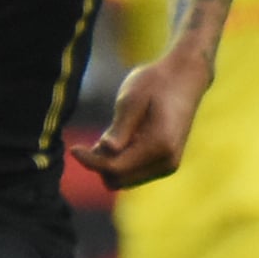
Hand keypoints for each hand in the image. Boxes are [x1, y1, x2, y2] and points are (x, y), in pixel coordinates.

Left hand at [70, 53, 207, 189]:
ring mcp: (168, 165)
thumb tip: (106, 150)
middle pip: (118, 180)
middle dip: (101, 164)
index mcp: (160, 145)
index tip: (73, 148)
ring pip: (125, 179)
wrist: (186, 77)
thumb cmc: (157, 82)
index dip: (91, 161)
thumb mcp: (132, 99)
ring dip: (111, 163)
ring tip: (112, 133)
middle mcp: (167, 162)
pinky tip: (123, 137)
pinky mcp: (166, 163)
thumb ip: (120, 128)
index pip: (115, 167)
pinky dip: (122, 161)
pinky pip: (134, 173)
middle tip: (95, 138)